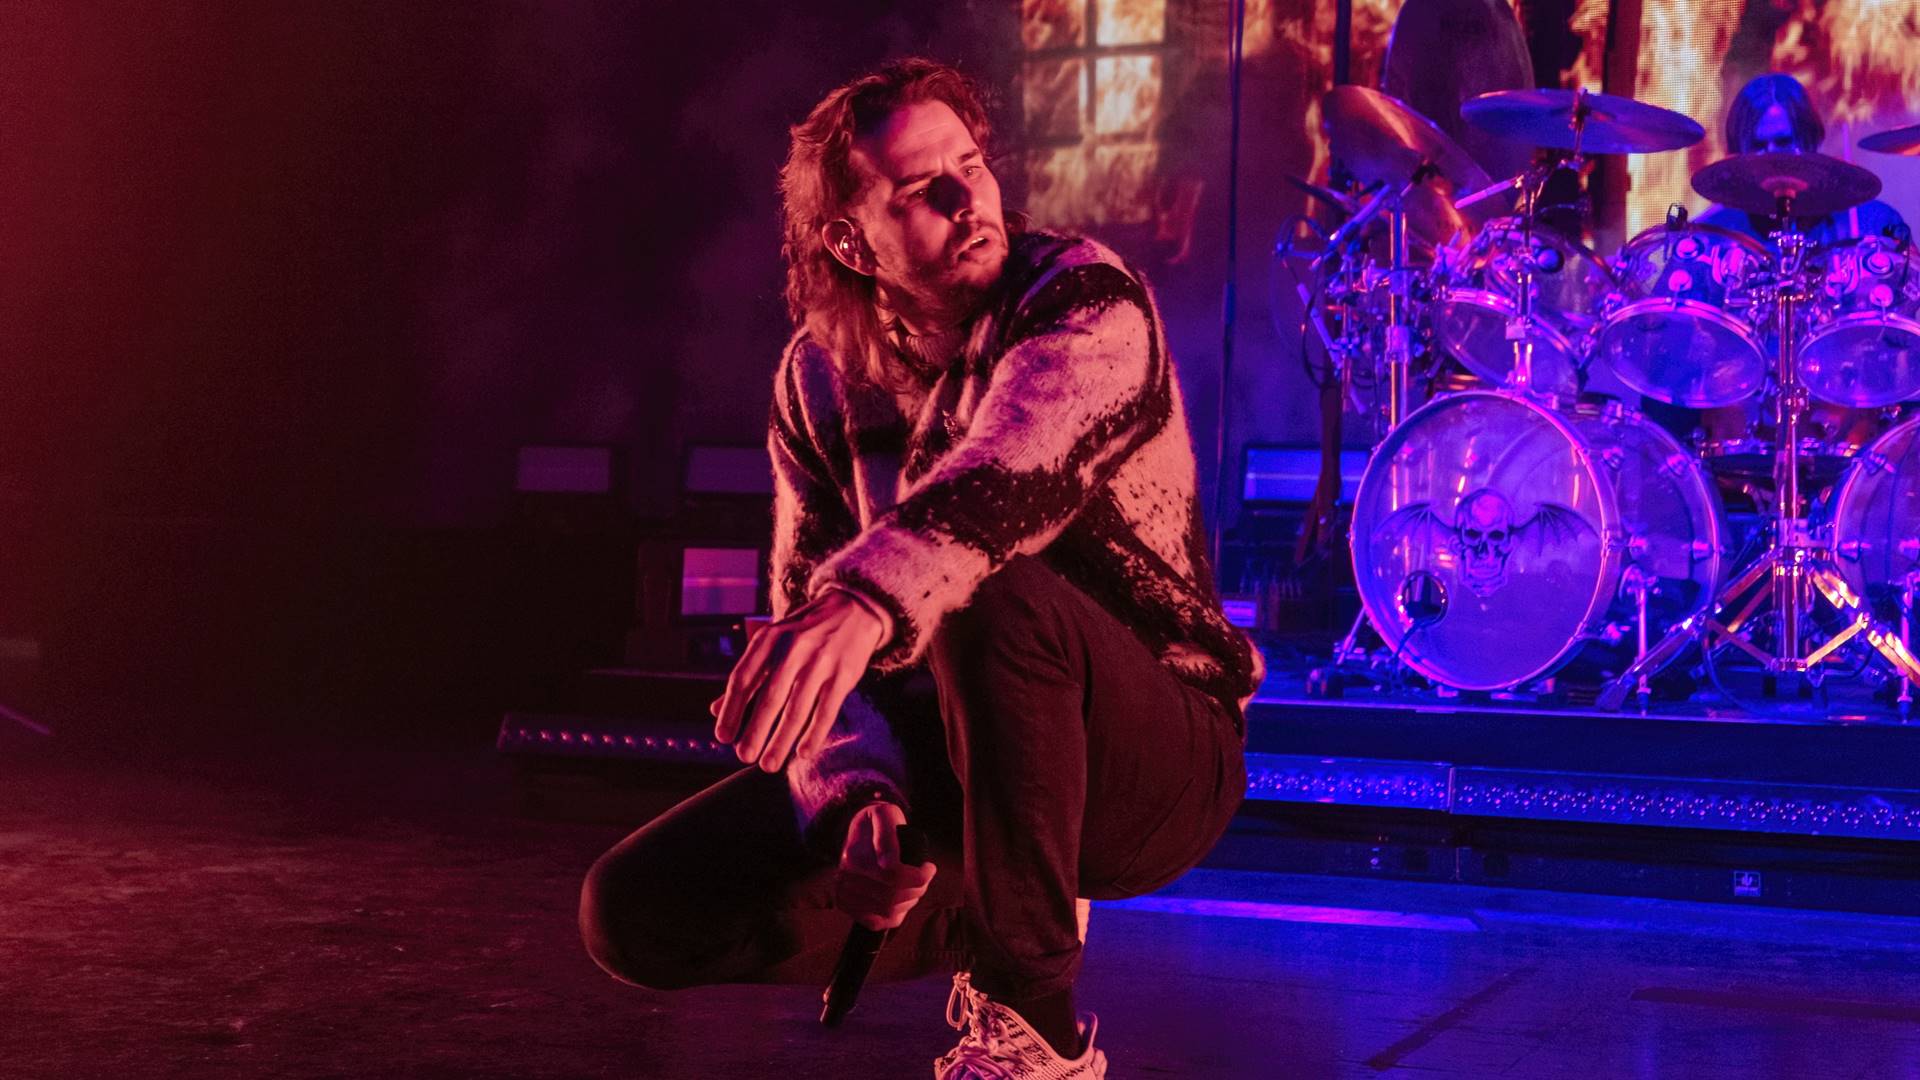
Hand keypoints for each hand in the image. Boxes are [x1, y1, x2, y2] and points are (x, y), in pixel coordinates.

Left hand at [710, 589, 887, 772]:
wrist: (853, 608)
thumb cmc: (804, 631)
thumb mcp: (773, 642)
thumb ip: (748, 675)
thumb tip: (716, 710)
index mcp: (769, 639)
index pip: (744, 678)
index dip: (732, 709)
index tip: (723, 738)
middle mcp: (794, 649)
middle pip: (770, 697)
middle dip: (755, 730)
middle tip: (743, 756)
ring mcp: (821, 661)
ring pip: (797, 708)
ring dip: (781, 740)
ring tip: (768, 764)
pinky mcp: (845, 674)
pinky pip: (826, 709)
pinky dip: (814, 733)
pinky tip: (802, 753)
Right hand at [836, 801, 936, 931]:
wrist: (858, 831)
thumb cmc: (877, 822)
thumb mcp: (884, 815)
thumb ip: (886, 833)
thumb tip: (887, 862)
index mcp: (854, 854)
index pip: (893, 875)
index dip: (919, 875)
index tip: (929, 867)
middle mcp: (845, 877)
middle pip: (892, 896)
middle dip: (918, 889)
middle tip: (925, 877)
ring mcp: (845, 893)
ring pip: (887, 911)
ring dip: (909, 901)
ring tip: (914, 887)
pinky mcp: (848, 905)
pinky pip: (875, 923)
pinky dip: (894, 916)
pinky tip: (902, 902)